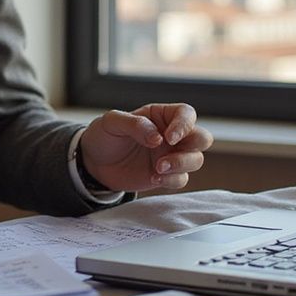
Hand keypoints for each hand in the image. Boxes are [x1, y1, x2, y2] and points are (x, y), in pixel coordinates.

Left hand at [78, 103, 212, 192]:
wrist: (94, 163)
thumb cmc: (104, 135)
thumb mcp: (112, 122)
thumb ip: (134, 124)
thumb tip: (157, 138)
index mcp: (161, 116)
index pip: (186, 114)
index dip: (184, 125)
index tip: (169, 137)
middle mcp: (171, 135)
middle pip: (202, 138)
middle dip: (192, 147)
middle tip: (168, 151)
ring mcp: (170, 155)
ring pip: (195, 160)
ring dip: (181, 165)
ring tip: (157, 168)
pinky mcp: (166, 175)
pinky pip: (181, 179)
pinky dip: (171, 180)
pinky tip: (153, 178)